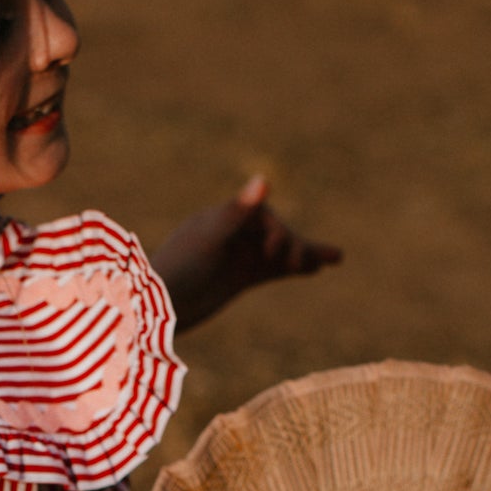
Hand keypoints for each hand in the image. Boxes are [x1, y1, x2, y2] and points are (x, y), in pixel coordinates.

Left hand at [150, 176, 341, 332]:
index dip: (275, 232)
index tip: (273, 253)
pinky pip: (272, 269)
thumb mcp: (211, 239)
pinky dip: (294, 268)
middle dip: (292, 246)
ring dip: (303, 253)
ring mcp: (235, 256)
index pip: (261, 216)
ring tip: (334, 258)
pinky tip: (318, 268)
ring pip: (277, 251)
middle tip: (303, 263)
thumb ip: (238, 211)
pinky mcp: (237, 277)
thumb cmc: (177, 270)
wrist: (156, 310)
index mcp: (220, 218)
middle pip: (273, 233)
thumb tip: (264, 180)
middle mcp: (230, 234)